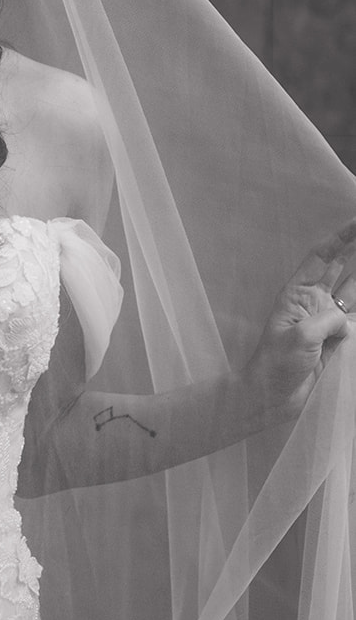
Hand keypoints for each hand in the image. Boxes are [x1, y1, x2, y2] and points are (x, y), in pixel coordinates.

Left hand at [243, 220, 355, 421]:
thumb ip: (328, 322)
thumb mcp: (301, 336)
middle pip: (342, 268)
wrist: (272, 396)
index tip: (355, 222)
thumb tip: (346, 322)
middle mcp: (314, 302)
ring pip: (353, 291)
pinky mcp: (337, 340)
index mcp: (297, 293)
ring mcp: (327, 320)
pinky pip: (355, 318)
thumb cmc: (276, 363)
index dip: (338, 239)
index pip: (321, 257)